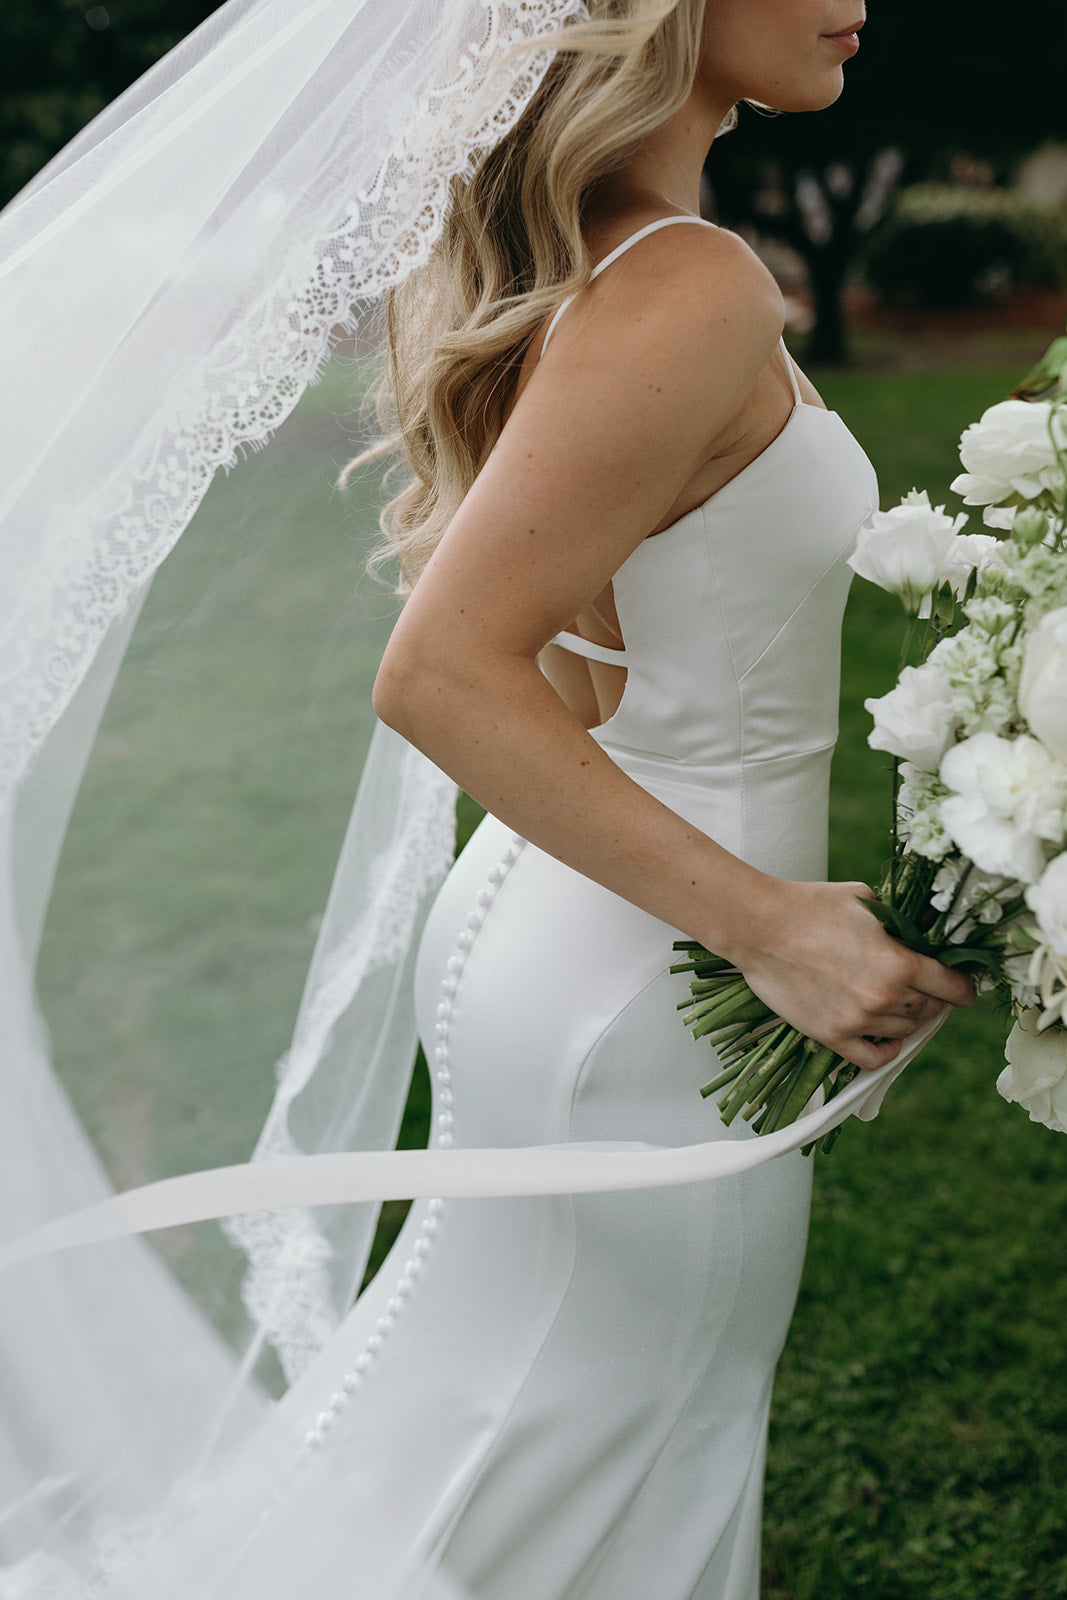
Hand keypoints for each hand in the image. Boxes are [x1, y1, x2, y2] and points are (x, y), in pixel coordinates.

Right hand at [723, 877, 975, 1070]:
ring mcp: (857, 1020)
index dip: (964, 986)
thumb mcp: (867, 901)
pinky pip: (873, 1058)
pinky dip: (886, 1050)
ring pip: (905, 1031)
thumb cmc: (810, 905)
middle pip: (930, 1010)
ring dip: (906, 1018)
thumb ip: (898, 923)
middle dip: (932, 998)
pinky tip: (885, 1036)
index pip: (954, 988)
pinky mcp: (831, 1035)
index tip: (962, 986)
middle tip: (922, 987)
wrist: (759, 926)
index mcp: (900, 962)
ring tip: (893, 1001)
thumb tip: (918, 934)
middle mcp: (884, 996)